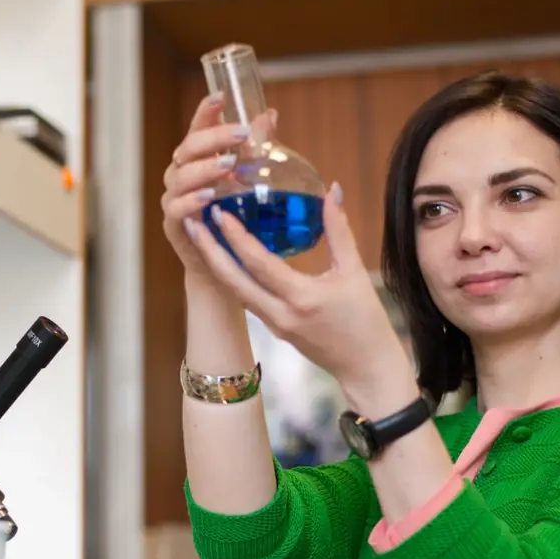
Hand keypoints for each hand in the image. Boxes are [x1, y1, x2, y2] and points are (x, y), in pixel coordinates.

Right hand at [161, 95, 249, 283]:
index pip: (197, 129)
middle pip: (188, 149)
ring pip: (181, 177)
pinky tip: (209, 196)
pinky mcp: (175, 226)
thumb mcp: (246, 180)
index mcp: (196, 160)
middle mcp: (181, 176)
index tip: (221, 96)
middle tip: (240, 133)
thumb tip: (269, 115)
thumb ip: (253, 148)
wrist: (222, 266)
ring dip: (204, 169)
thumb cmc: (234, 218)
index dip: (205, 112)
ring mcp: (174, 200)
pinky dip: (191, 201)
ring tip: (228, 166)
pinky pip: (177, 209)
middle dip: (213, 139)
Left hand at [183, 183, 412, 401]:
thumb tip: (331, 191)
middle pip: (233, 281)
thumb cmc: (366, 321)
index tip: (221, 212)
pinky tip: (225, 259)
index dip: (237, 236)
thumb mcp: (354, 272)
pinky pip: (246, 300)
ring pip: (235, 292)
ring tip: (201, 237)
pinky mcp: (274, 329)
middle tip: (193, 223)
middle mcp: (280, 314)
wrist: (366, 367)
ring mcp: (273, 325)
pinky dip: (233, 278)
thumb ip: (339, 231)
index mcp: (301, 298)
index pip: (259, 263)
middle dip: (209, 251)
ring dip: (216, 264)